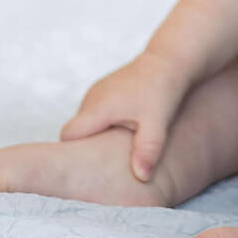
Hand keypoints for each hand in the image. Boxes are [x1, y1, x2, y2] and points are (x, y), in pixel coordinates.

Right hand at [59, 51, 184, 183]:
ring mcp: (96, 93)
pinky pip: (94, 114)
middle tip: (102, 167)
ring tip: (115, 150)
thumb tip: (141, 177)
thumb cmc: (163, 90)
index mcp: (98, 108)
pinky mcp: (103, 90)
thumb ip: (148, 150)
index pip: (68, 136)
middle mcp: (91, 99)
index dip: (72, 155)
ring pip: (85, 123)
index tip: (86, 170)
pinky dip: (103, 125)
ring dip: (96, 136)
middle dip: (84, 149)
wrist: (168, 60)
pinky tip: (122, 132)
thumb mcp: (157, 123)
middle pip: (75, 132)